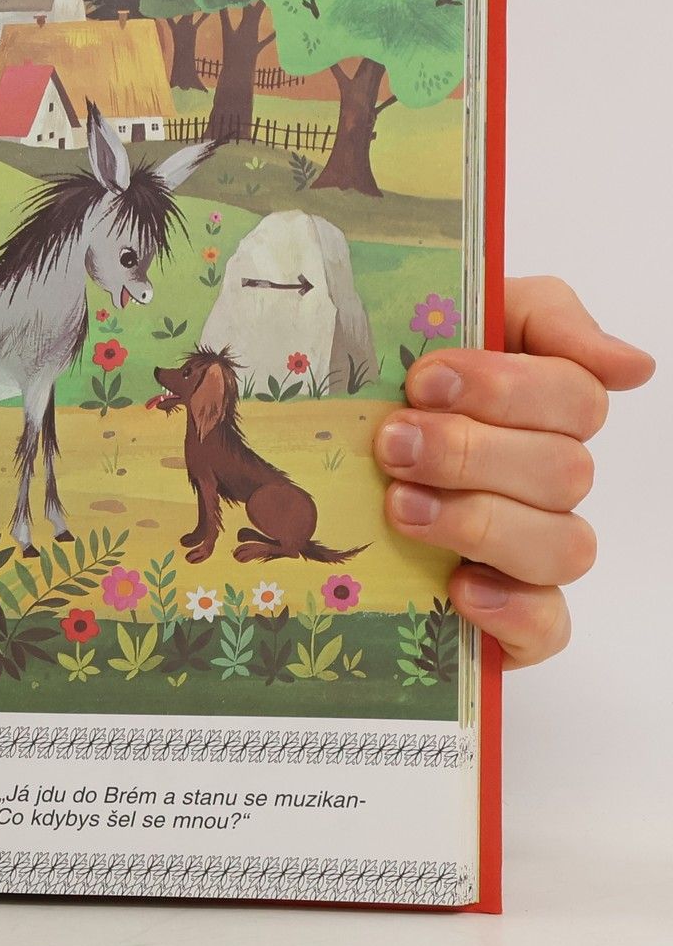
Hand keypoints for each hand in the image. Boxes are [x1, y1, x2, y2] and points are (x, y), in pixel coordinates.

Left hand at [376, 275, 653, 667]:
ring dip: (480, 522)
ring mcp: (530, 551)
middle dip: (471, 453)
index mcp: (541, 411)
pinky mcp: (510, 616)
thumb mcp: (449, 319)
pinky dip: (513, 610)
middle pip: (564, 472)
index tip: (425, 380)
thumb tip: (633, 367)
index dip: (505, 389)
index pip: (575, 399)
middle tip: (393, 444)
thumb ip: (543, 317)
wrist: (311, 467)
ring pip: (563, 546)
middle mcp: (545, 481)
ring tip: (400, 505)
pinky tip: (459, 586)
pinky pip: (547, 627)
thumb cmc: (386, 389)